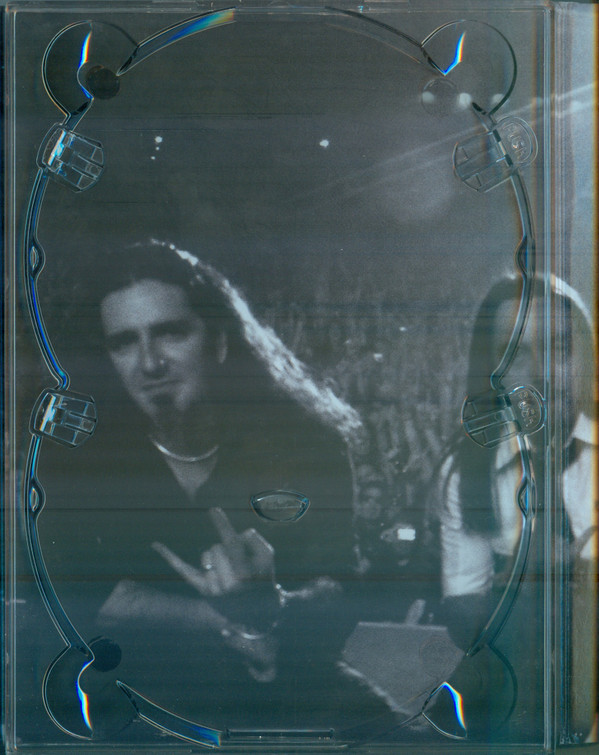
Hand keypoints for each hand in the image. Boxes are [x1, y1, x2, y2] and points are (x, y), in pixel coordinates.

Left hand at [153, 507, 274, 596]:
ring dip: (218, 555)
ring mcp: (212, 588)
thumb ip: (255, 540)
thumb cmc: (262, 574)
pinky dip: (169, 556)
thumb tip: (238, 534)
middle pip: (218, 547)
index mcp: (245, 573)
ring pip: (207, 554)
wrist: (255, 605)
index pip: (232, 543)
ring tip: (228, 568)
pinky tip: (155, 544)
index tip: (212, 509)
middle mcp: (226, 583)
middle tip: (237, 561)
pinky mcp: (201, 587)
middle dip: (227, 548)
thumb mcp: (267, 555)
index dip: (222, 525)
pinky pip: (183, 569)